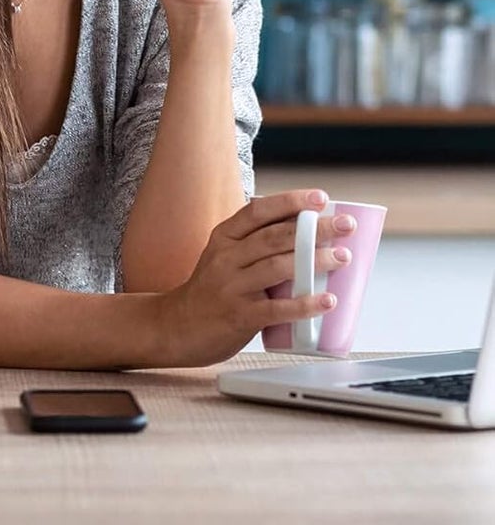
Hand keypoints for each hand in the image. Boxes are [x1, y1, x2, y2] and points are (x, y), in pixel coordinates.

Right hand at [151, 190, 357, 367]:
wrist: (177, 326)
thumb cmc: (211, 290)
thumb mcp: (224, 258)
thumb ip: (255, 246)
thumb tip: (310, 237)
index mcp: (223, 238)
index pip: (257, 211)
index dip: (290, 202)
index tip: (320, 198)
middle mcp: (226, 258)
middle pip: (274, 237)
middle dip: (314, 229)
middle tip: (346, 225)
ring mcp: (231, 287)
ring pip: (278, 267)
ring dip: (314, 260)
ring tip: (343, 258)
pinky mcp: (239, 316)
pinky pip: (276, 309)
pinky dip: (304, 304)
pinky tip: (327, 300)